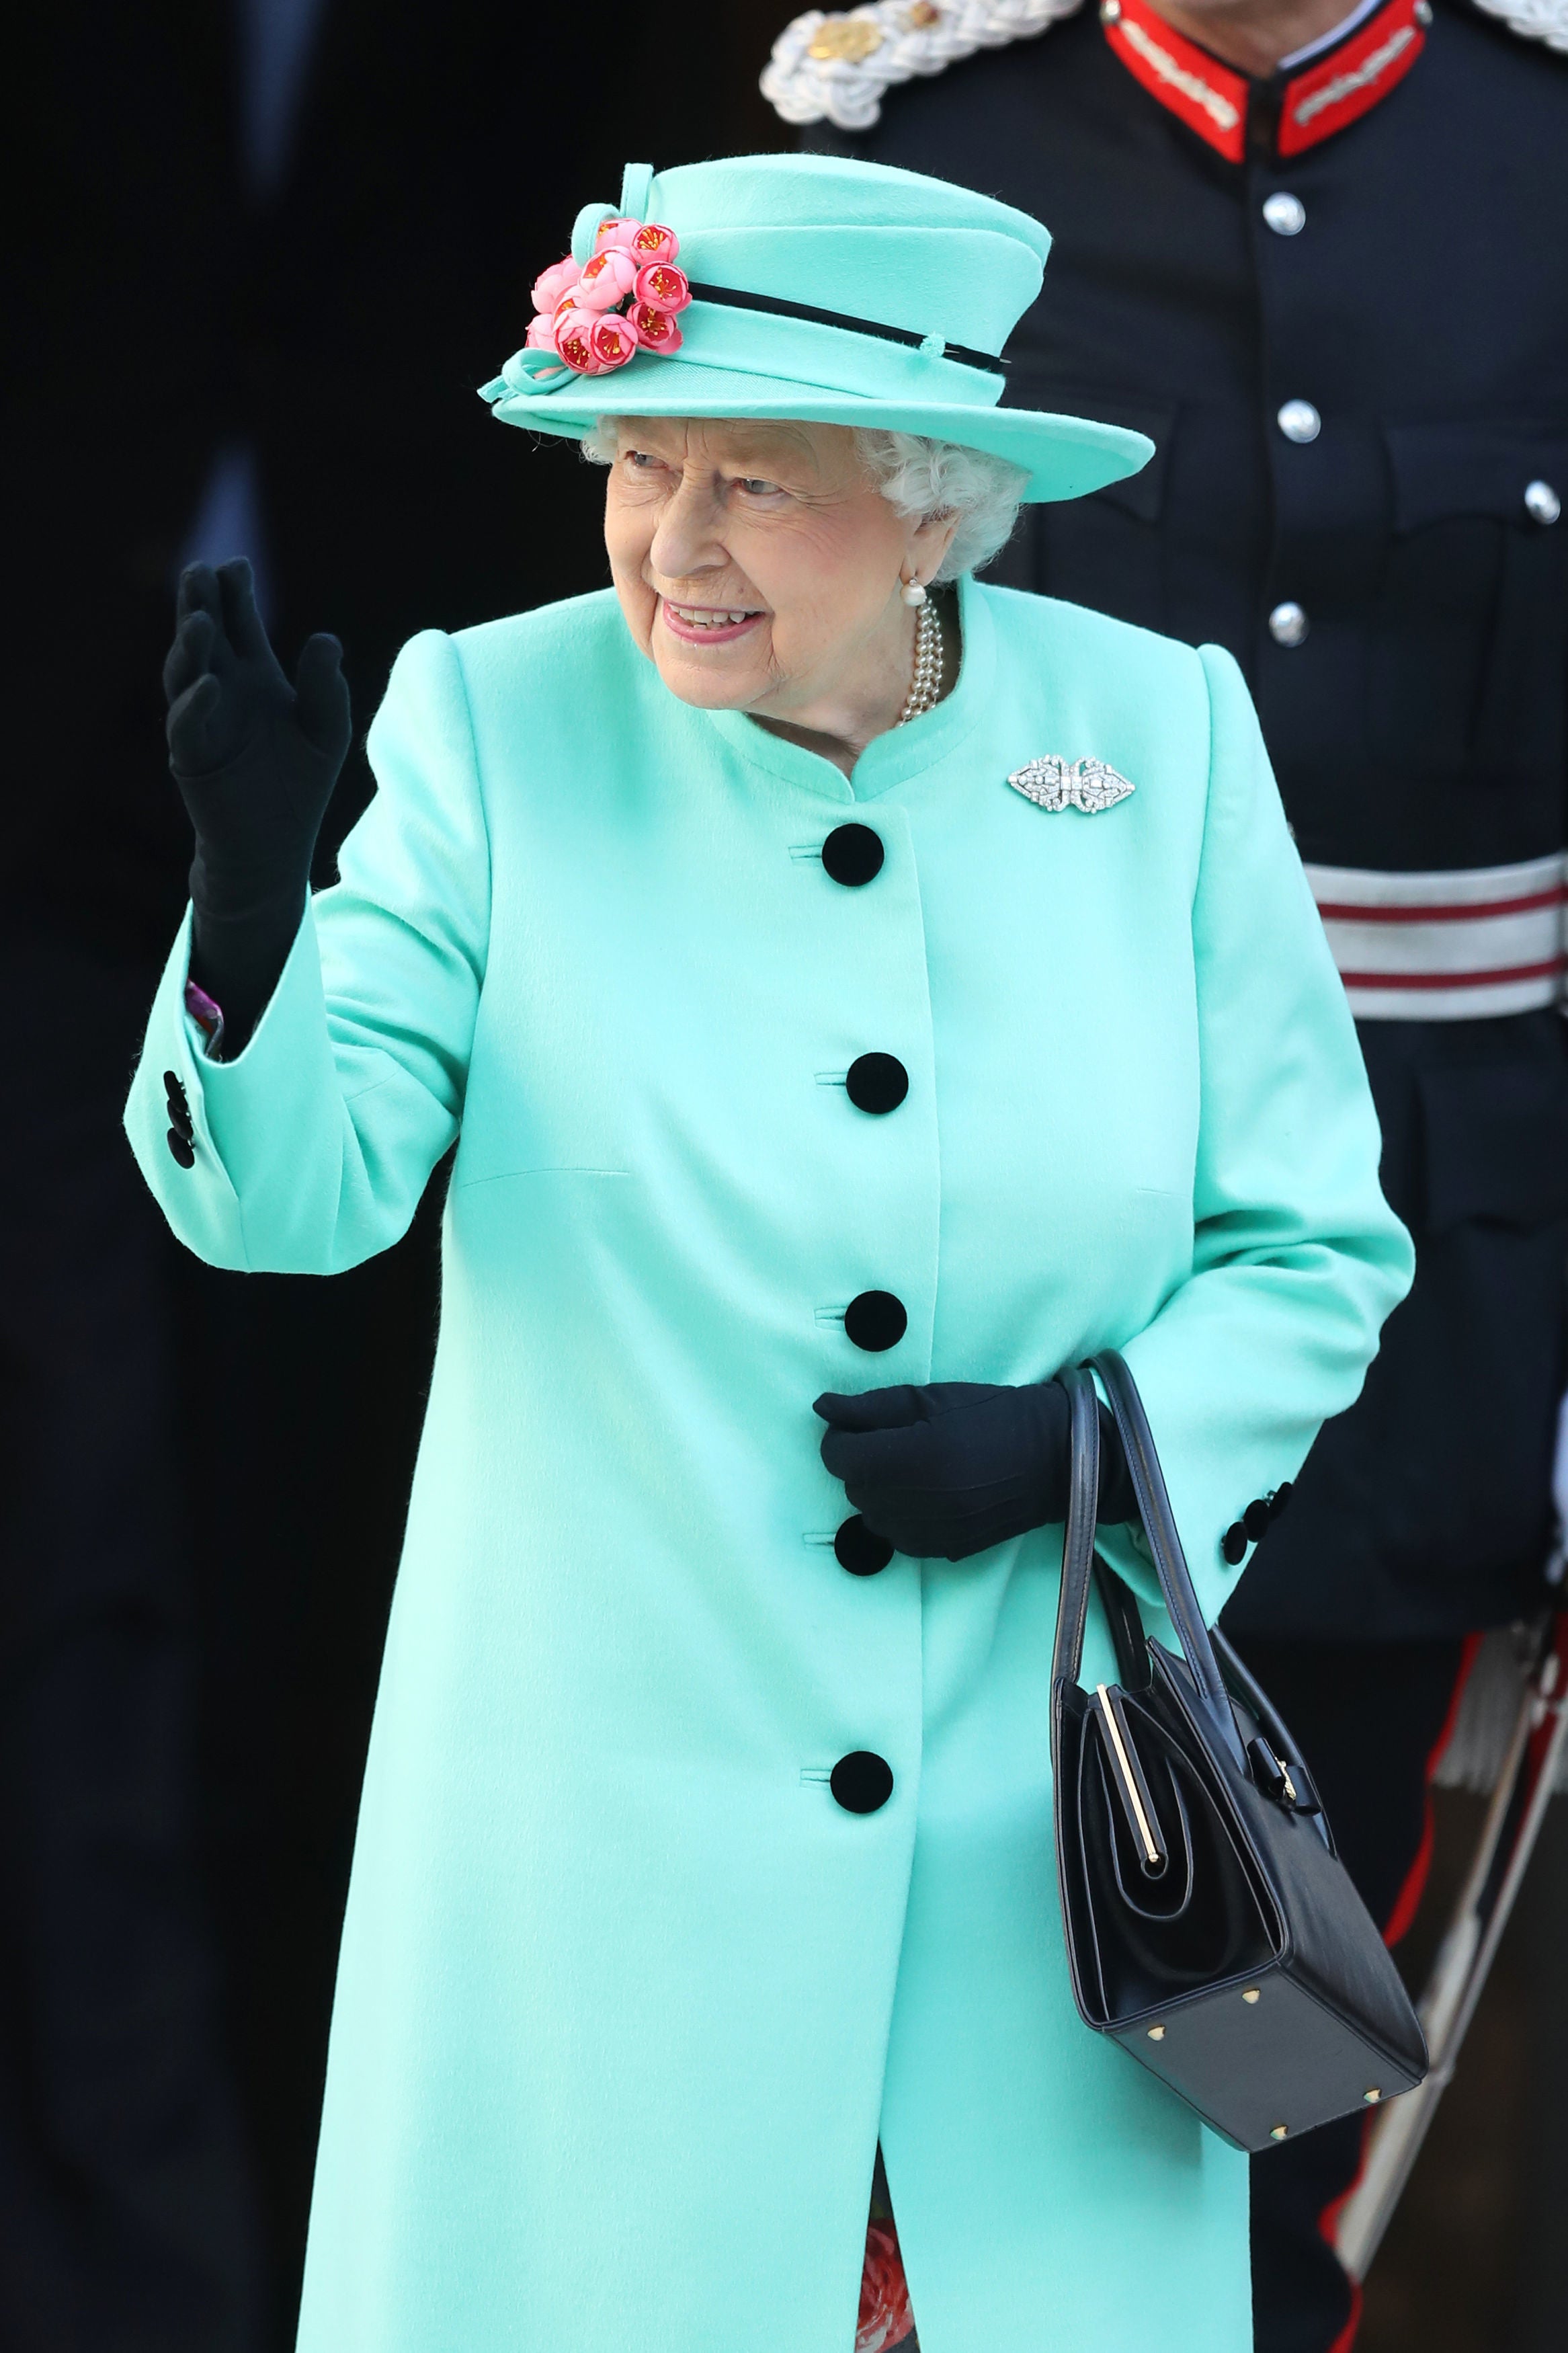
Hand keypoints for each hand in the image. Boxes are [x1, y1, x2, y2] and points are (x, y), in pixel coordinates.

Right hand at [165, 558, 350, 904]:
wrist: (275, 846)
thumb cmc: (300, 785)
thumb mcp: (328, 731)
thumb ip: (328, 688)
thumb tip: (326, 639)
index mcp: (255, 676)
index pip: (240, 623)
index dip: (235, 594)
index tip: (237, 566)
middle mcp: (222, 690)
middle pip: (205, 636)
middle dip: (200, 604)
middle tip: (199, 571)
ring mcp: (202, 721)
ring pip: (185, 673)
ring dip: (190, 646)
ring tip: (200, 620)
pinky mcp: (191, 757)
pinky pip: (187, 725)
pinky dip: (195, 704)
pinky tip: (211, 685)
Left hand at [814, 1379, 1134, 1561]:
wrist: (1055, 1457)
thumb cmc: (995, 1415)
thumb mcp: (933, 1397)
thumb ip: (872, 1406)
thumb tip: (822, 1407)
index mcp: (913, 1455)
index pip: (840, 1457)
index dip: (839, 1439)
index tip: (856, 1427)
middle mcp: (918, 1500)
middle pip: (853, 1487)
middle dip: (861, 1463)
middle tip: (890, 1442)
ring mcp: (932, 1530)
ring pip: (872, 1516)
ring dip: (878, 1491)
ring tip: (909, 1469)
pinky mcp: (945, 1549)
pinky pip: (898, 1538)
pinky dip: (899, 1517)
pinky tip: (923, 1495)